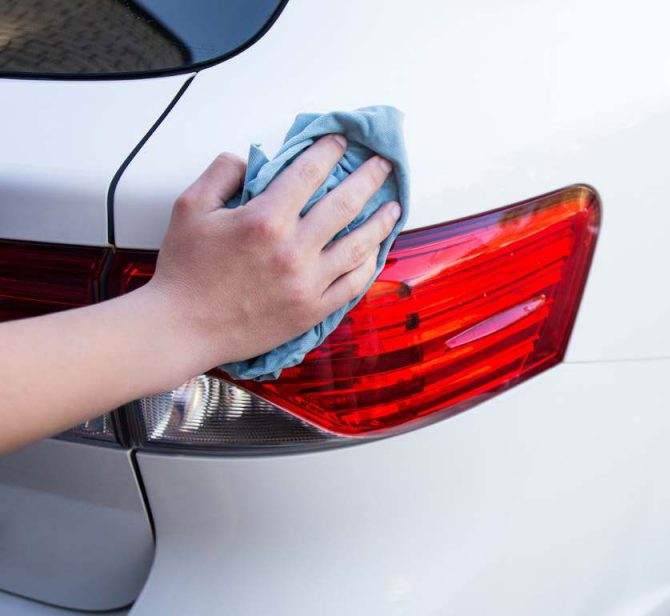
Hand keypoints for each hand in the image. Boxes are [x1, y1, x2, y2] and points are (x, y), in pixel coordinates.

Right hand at [143, 134, 399, 374]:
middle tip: (384, 164)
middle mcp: (293, 250)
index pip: (308, 174)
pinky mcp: (312, 309)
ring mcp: (307, 282)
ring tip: (394, 205)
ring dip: (381, 221)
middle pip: (344, 204)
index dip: (329, 152)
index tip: (342, 141)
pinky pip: (353, 284)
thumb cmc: (184, 270)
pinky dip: (369, 264)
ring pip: (358, 245)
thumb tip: (250, 160)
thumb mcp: (190, 207)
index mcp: (264, 220)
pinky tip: (376, 250)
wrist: (183, 328)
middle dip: (369, 178)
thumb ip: (221, 173)